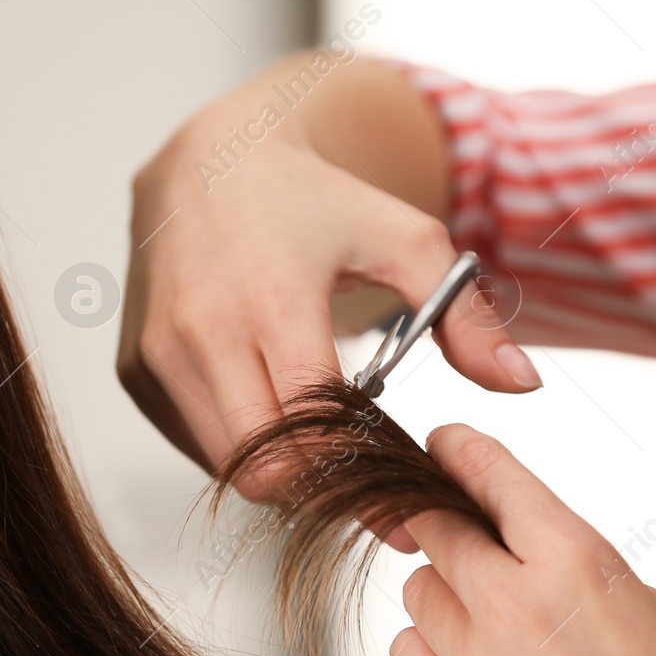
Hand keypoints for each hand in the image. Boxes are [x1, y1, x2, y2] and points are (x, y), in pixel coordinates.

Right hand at [118, 56, 542, 511]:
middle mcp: (201, 331)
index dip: (363, 473)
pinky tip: (273, 417)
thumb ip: (466, 315)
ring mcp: (159, 356)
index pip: (314, 428)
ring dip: (281, 471)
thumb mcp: (406, 241)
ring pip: (228, 468)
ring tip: (323, 442)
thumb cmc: (313, 202)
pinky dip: (239, 451)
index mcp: (271, 298)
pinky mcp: (135, 373)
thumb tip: (521, 382)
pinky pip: (195, 448)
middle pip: (266, 467)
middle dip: (322, 486)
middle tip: (364, 476)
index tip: (403, 491)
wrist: (210, 164)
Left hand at [392, 424, 655, 655]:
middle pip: (433, 529)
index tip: (442, 445)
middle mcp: (514, 602)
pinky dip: (431, 654)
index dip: (456, 452)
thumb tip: (509, 546)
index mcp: (575, 558)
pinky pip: (409, 655)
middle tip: (469, 550)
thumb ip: (564, 566)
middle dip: (448, 532)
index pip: (486, 473)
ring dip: (444, 598)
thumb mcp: (640, 604)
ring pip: (417, 593)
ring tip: (497, 634)